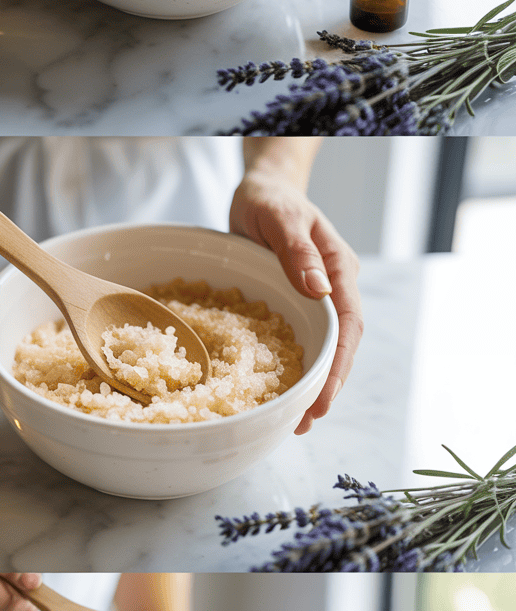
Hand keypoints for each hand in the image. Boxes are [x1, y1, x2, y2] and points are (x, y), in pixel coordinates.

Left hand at [230, 169, 362, 434]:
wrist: (263, 189)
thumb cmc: (270, 199)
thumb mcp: (280, 218)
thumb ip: (297, 251)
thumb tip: (319, 290)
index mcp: (338, 269)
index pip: (348, 325)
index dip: (339, 365)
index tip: (324, 396)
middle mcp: (333, 288)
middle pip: (340, 345)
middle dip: (328, 386)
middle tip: (306, 421)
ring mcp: (316, 298)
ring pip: (323, 347)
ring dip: (313, 383)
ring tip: (296, 420)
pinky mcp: (295, 303)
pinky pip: (300, 338)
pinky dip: (294, 366)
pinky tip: (279, 390)